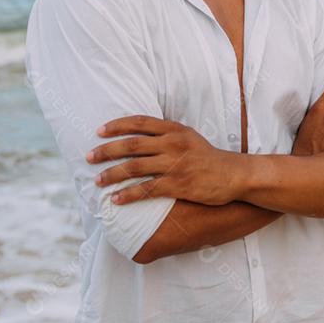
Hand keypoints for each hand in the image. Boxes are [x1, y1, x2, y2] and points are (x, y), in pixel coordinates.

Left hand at [87, 115, 239, 205]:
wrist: (234, 175)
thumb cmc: (208, 157)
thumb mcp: (189, 137)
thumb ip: (167, 134)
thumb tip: (140, 135)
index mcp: (174, 129)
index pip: (140, 122)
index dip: (117, 125)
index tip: (99, 132)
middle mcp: (173, 144)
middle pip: (131, 144)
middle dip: (107, 151)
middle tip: (89, 157)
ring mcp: (175, 164)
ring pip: (135, 167)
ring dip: (112, 174)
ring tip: (97, 180)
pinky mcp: (178, 185)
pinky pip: (147, 189)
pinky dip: (128, 195)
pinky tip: (116, 200)